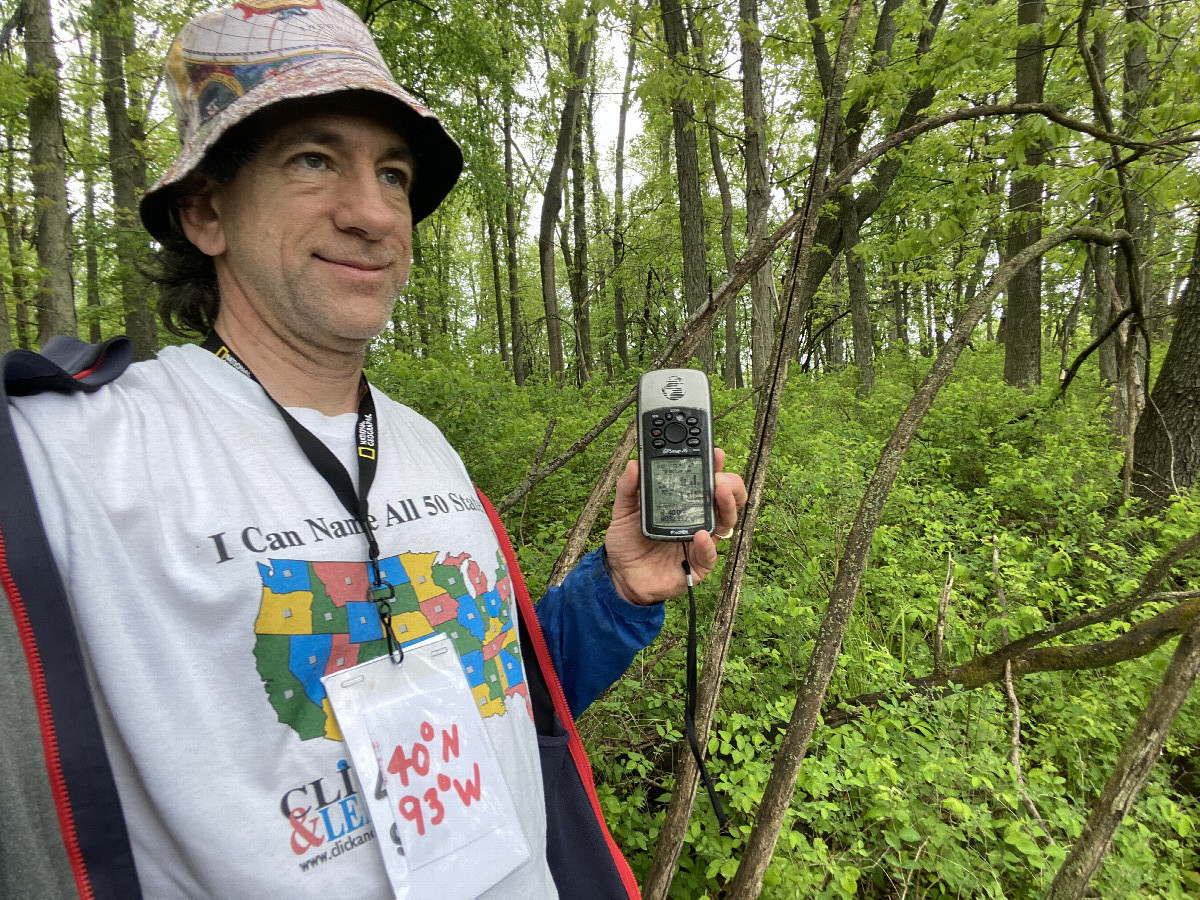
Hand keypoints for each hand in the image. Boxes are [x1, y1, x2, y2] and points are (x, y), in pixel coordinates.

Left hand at [604, 448, 747, 605]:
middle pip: (726, 498)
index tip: (714, 452)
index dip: (714, 465)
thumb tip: (634, 464)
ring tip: (719, 492)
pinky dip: (708, 544)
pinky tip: (702, 535)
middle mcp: (698, 519)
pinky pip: (710, 555)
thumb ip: (628, 488)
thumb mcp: (624, 511)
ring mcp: (701, 541)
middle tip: (720, 476)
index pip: (706, 480)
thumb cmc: (628, 542)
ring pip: (726, 521)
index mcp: (684, 502)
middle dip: (730, 483)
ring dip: (727, 505)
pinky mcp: (698, 565)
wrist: (621, 575)